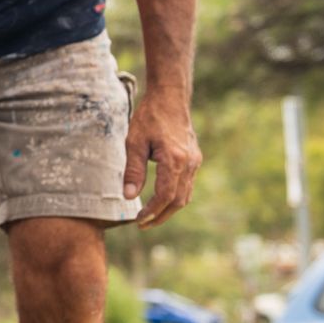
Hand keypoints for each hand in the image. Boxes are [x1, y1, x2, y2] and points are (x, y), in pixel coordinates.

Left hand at [122, 91, 200, 228]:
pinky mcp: (194, 159)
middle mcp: (189, 163)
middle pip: (178, 201)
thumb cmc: (149, 117)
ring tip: (150, 216)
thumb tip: (128, 196)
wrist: (170, 98)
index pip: (165, 196)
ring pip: (185, 195)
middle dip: (161, 216)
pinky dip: (175, 197)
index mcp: (174, 160)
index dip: (152, 211)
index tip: (138, 220)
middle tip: (143, 224)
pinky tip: (161, 199)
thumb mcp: (134, 142)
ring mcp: (194, 161)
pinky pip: (187, 185)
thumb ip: (133, 170)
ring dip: (169, 209)